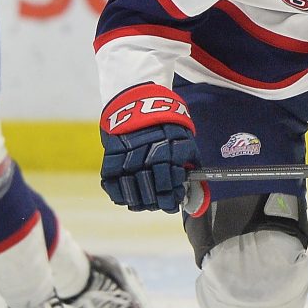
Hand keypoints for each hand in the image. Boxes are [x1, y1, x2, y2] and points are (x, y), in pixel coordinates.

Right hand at [100, 83, 199, 212]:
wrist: (137, 104)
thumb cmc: (166, 124)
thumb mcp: (185, 140)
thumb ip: (191, 164)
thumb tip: (197, 188)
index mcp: (168, 157)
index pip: (170, 189)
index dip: (173, 200)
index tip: (174, 201)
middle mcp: (147, 161)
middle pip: (151, 196)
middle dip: (158, 203)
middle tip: (160, 203)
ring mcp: (127, 162)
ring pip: (132, 194)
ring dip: (140, 202)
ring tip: (145, 202)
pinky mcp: (110, 160)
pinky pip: (112, 186)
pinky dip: (119, 195)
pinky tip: (127, 197)